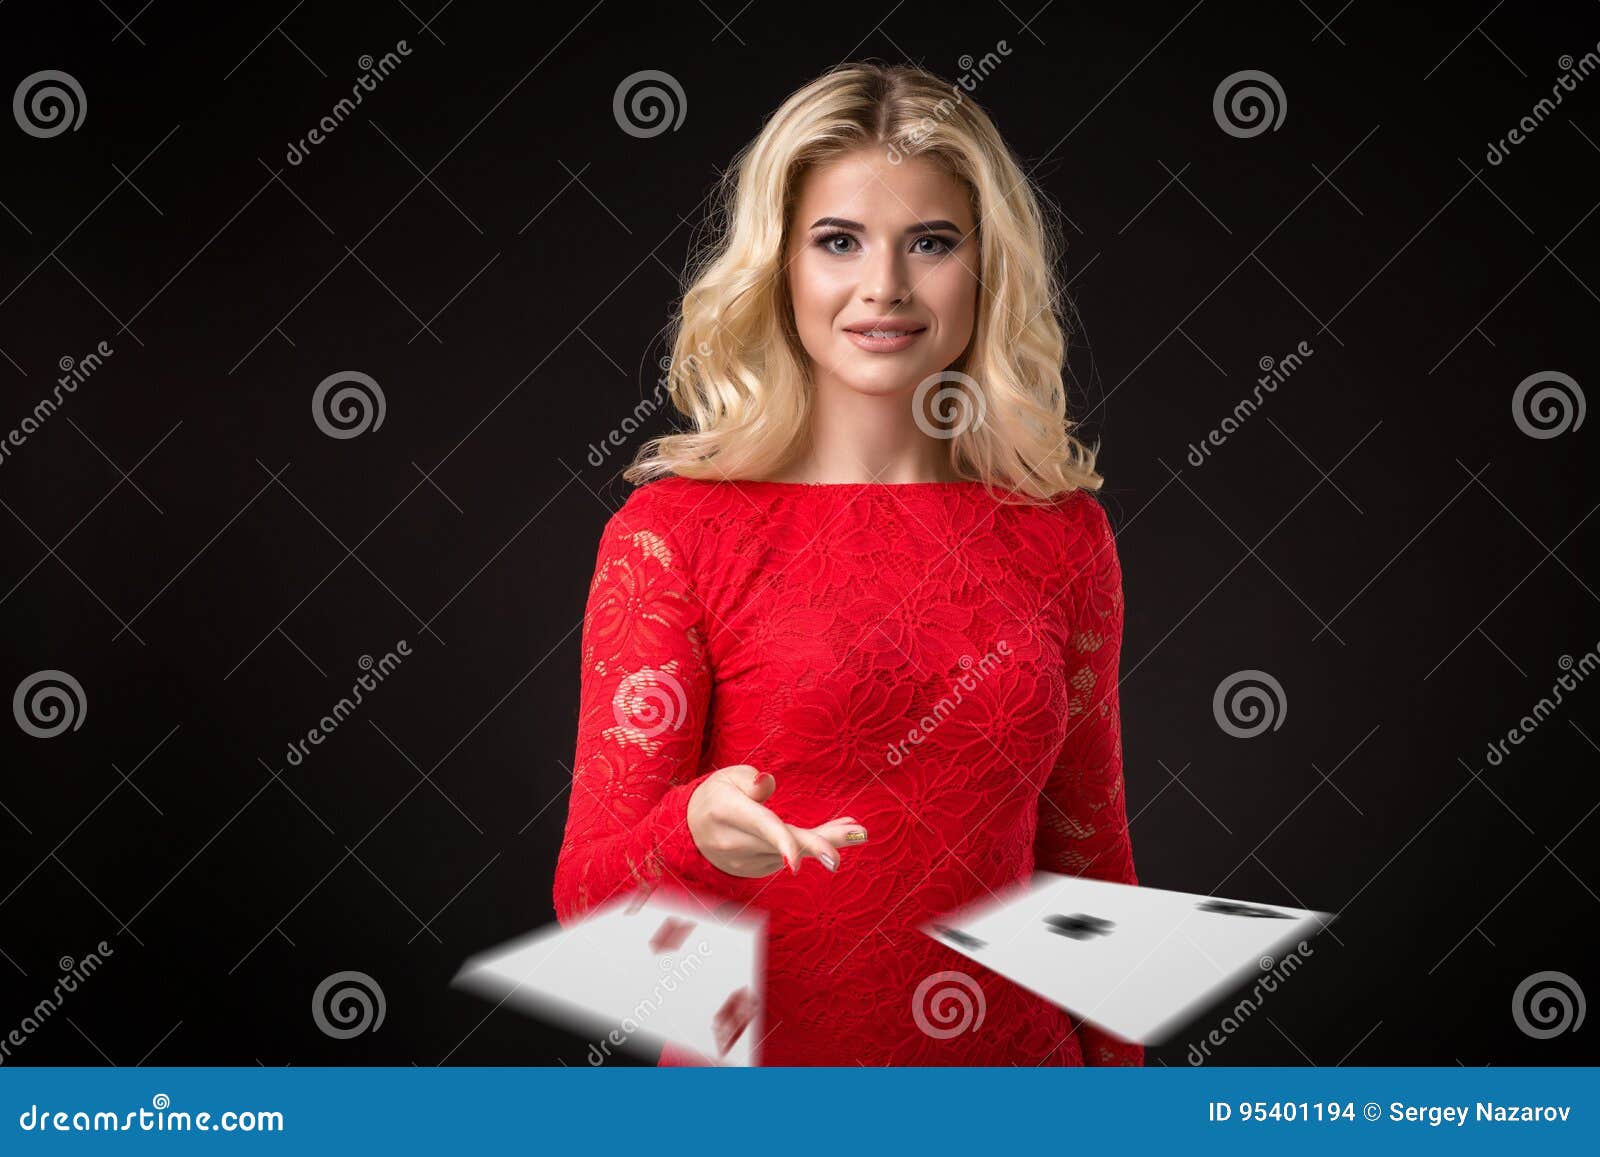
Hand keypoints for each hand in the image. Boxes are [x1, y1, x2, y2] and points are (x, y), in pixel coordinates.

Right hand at [687, 764, 866, 877]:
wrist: (689, 832)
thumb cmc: (714, 796)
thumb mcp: (727, 777)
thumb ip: (749, 779)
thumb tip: (766, 784)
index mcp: (729, 812)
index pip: (760, 826)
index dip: (781, 843)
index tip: (797, 863)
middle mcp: (737, 842)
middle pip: (786, 842)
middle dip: (822, 842)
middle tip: (860, 835)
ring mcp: (747, 862)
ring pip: (794, 850)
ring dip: (826, 840)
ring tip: (858, 830)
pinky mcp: (757, 870)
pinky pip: (791, 857)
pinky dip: (812, 846)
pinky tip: (836, 835)